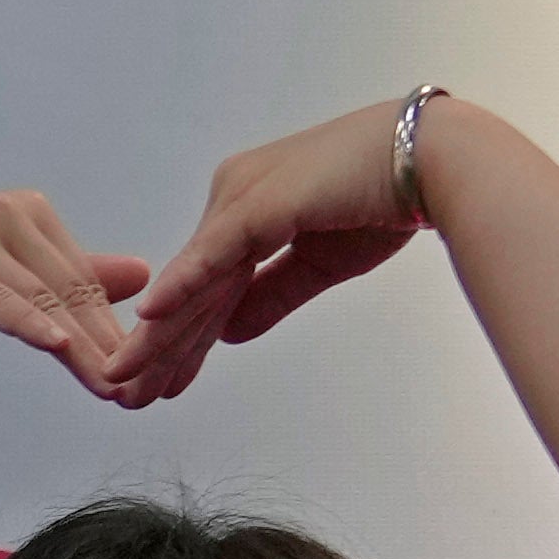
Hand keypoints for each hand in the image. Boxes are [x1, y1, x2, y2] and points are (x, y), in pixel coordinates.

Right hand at [0, 189, 147, 400]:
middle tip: (138, 387)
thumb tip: (141, 274)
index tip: (145, 368)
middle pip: (67, 287)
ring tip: (108, 384)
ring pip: (38, 297)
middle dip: (104, 341)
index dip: (113, 324)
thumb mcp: (6, 272)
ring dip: (77, 345)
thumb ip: (71, 272)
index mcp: (29, 212)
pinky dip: (27, 320)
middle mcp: (5, 215)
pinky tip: (56, 346)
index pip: (82, 276)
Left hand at [106, 98, 437, 405]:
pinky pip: (215, 252)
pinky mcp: (262, 201)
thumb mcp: (318, 263)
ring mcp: (242, 195)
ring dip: (160, 333)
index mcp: (248, 205)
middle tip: (128, 396)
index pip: (207, 284)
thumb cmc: (384, 200)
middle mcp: (234, 195)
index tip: (161, 381)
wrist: (433, 163)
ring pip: (195, 278)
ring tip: (125, 378)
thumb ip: (272, 295)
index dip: (184, 337)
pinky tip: (150, 318)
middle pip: (192, 286)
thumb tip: (229, 333)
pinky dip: (183, 285)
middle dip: (161, 347)